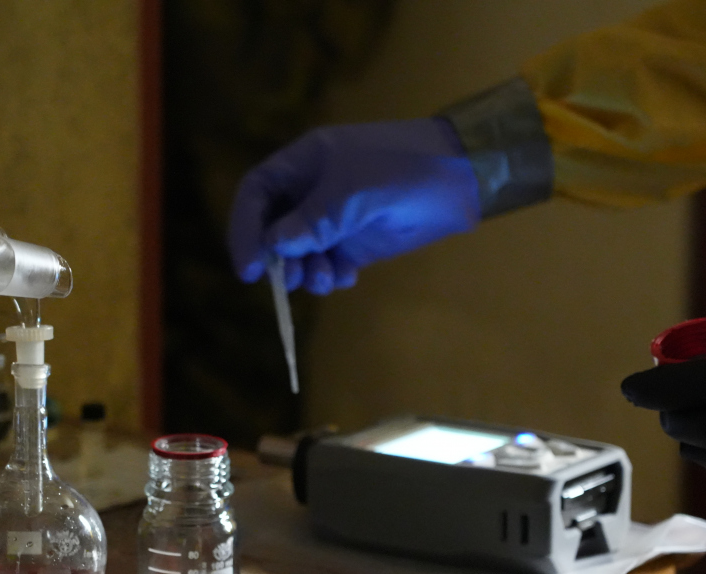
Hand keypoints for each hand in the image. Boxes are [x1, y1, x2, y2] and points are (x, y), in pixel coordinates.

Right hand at [227, 118, 479, 294]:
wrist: (460, 177)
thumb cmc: (405, 168)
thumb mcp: (356, 190)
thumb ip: (315, 219)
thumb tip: (276, 246)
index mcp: (303, 163)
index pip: (256, 194)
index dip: (245, 229)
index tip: (250, 268)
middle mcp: (312, 191)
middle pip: (273, 230)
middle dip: (279, 259)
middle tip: (294, 278)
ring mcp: (335, 218)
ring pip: (300, 254)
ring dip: (306, 272)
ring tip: (326, 278)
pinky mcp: (357, 242)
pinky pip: (328, 265)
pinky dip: (330, 276)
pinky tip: (347, 276)